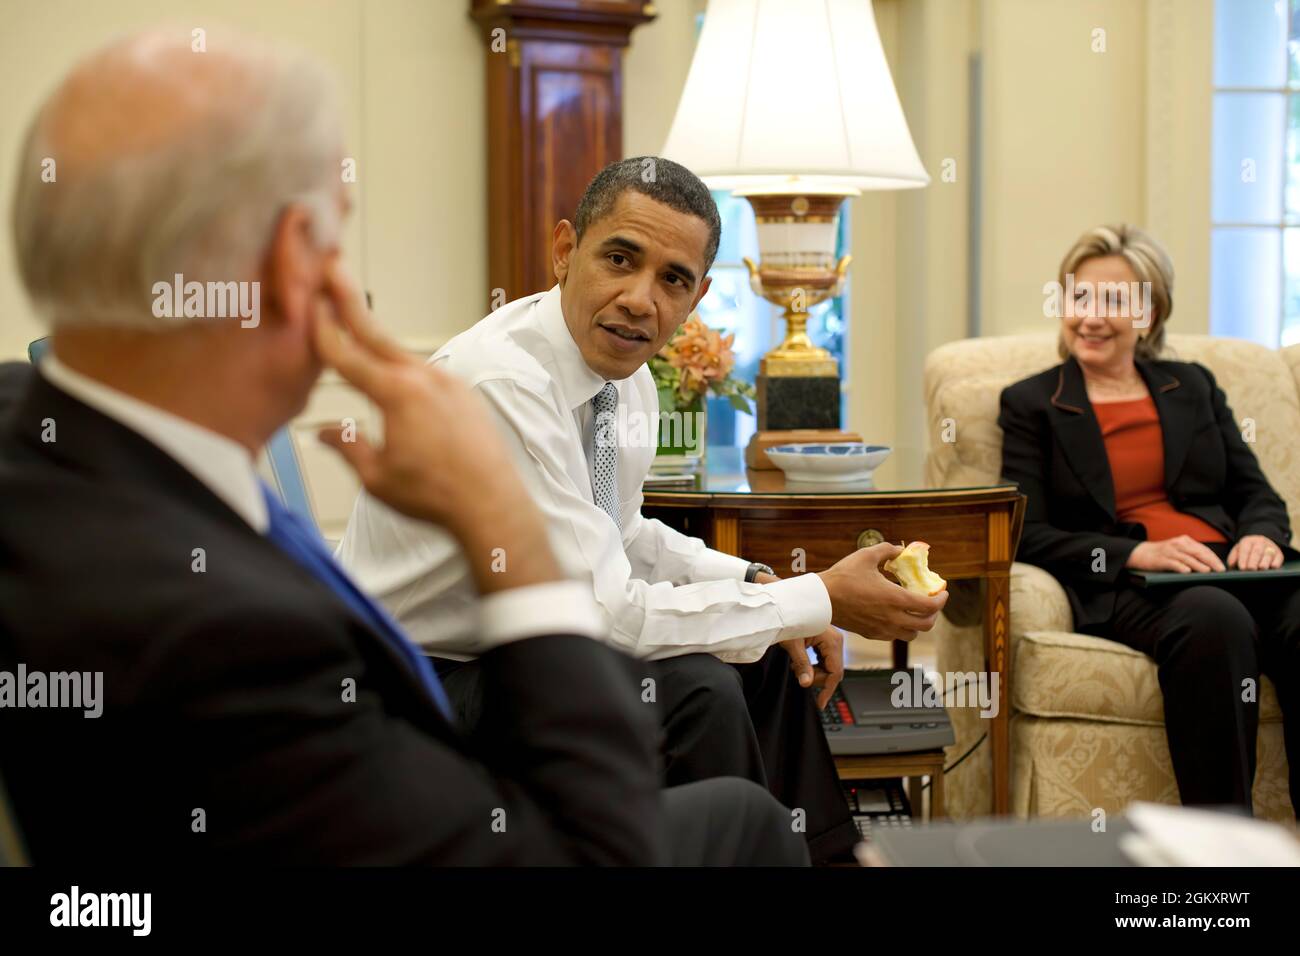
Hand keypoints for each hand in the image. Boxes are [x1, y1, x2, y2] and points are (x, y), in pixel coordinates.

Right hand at [312, 262, 558, 592]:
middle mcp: (425, 379)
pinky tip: (395, 372)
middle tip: (333, 267)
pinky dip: (405, 367)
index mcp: (396, 394)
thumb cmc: (436, 495)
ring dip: (378, 340)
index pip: (347, 355)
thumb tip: (323, 433)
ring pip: (403, 356)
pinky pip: (427, 374)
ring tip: (355, 319)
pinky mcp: (465, 394)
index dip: (322, 329)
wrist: (493, 504)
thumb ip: (347, 447)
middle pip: (376, 334)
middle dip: (349, 300)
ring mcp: (449, 383)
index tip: (306, 302)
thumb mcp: (377, 477)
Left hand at [780, 627, 844, 710]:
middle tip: (799, 675)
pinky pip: (824, 660)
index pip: (835, 673)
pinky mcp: (826, 642)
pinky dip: (813, 666)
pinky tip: (800, 662)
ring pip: (828, 667)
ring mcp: (832, 641)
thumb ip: (802, 665)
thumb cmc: (790, 620)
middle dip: (816, 678)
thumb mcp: (793, 645)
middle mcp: (836, 641)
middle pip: (833, 671)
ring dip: (813, 672)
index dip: (827, 689)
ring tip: (796, 666)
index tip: (820, 703)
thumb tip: (806, 683)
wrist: (787, 608)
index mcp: (832, 641)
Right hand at [817, 543, 947, 642]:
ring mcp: (882, 629)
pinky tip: (894, 616)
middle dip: (933, 614)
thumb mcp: (866, 556)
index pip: (930, 606)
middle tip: (931, 603)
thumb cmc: (843, 576)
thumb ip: (887, 550)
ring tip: (914, 612)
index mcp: (896, 599)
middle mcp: (893, 618)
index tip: (943, 592)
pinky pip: (894, 636)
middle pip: (926, 625)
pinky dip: (901, 628)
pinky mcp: (871, 634)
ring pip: (911, 635)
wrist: (822, 599)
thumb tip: (900, 549)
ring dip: (918, 624)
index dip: (941, 600)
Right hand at [1125, 536, 1225, 573]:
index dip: (1214, 557)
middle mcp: (1178, 544)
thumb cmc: (1162, 554)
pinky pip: (1172, 563)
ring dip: (1198, 565)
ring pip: (1187, 558)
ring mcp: (1169, 551)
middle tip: (1220, 570)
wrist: (1140, 553)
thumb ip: (1191, 554)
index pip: (1202, 549)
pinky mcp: (1161, 559)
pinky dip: (1180, 567)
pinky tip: (1187, 572)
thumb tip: (1209, 565)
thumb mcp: (1178, 550)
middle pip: (1197, 552)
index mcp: (1184, 541)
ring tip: (1208, 571)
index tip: (1222, 566)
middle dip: (1210, 561)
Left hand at [1227, 534, 1283, 570]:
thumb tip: (1231, 565)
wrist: (1261, 543)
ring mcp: (1271, 547)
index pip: (1245, 549)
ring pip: (1268, 555)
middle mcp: (1260, 542)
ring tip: (1261, 568)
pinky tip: (1272, 567)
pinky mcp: (1279, 554)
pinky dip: (1276, 562)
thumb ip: (1233, 557)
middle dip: (1253, 561)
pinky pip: (1278, 558)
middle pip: (1257, 552)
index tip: (1242, 567)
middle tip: (1250, 569)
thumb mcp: (1238, 550)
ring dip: (1264, 562)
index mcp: (1248, 541)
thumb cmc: (1247, 550)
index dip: (1243, 559)